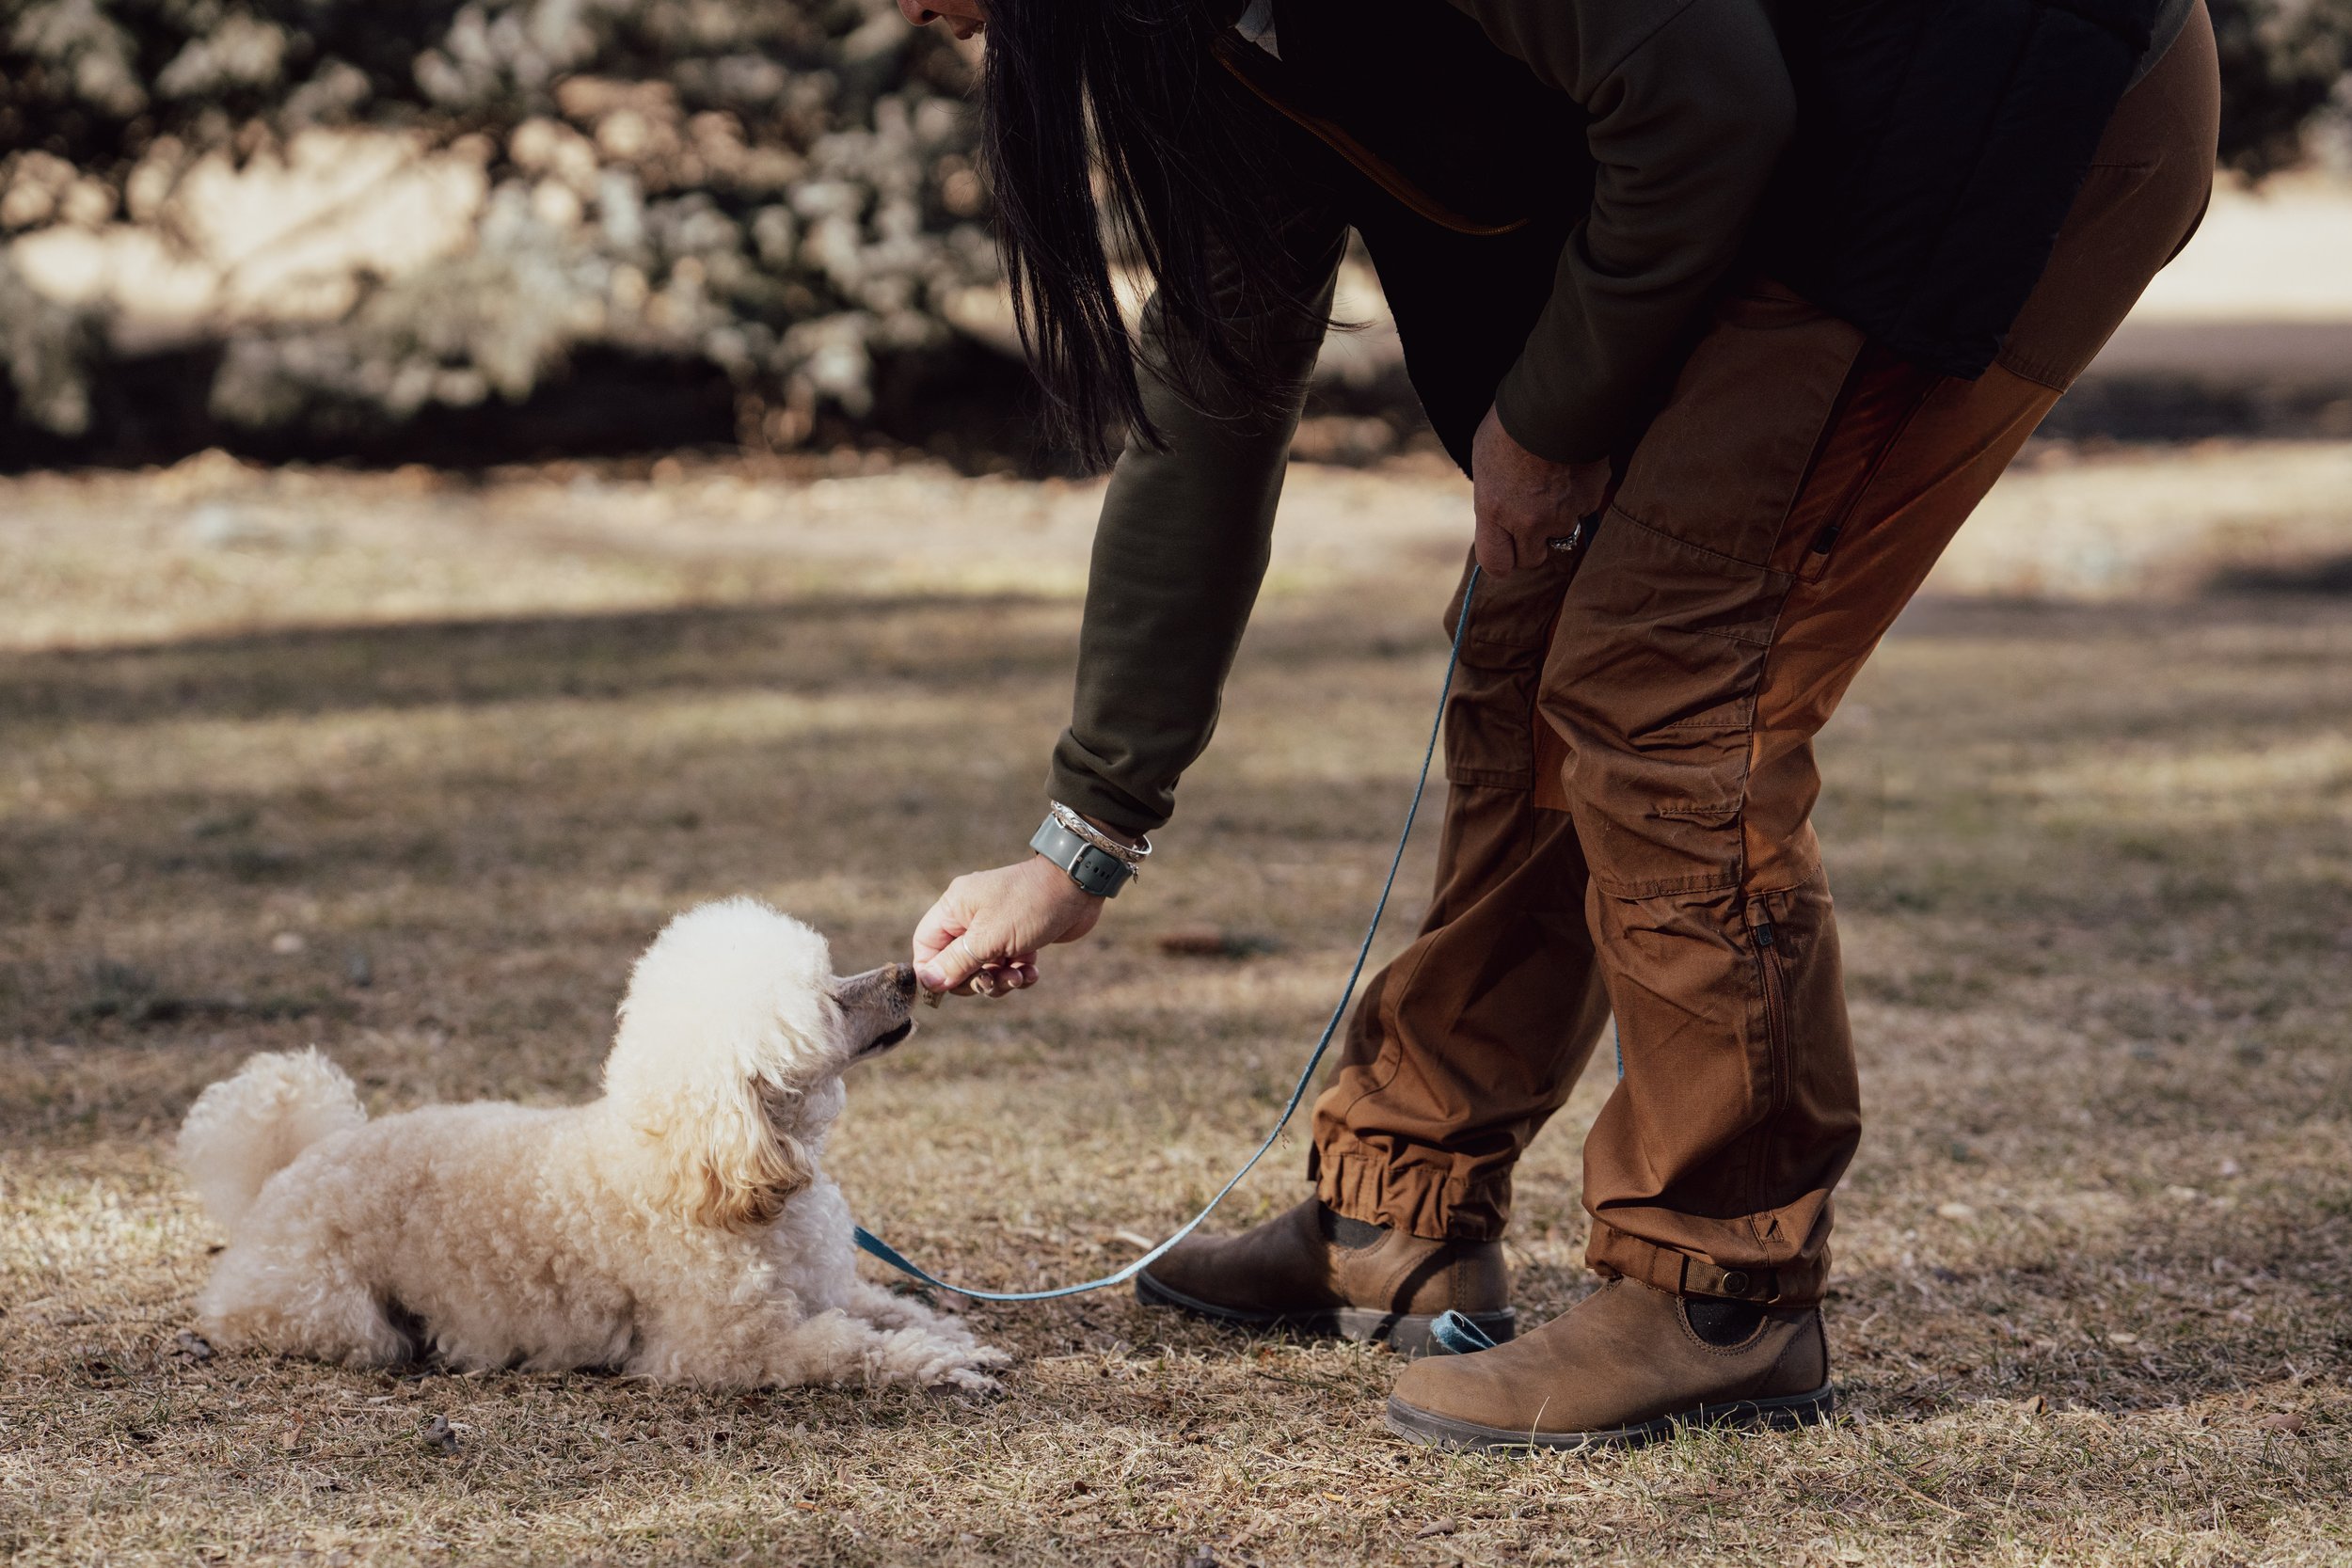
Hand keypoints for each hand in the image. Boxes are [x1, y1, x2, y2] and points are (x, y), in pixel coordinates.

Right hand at [912, 855, 1104, 996]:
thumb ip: (956, 962)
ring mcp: (996, 928)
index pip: (926, 947)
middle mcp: (971, 917)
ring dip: (1000, 980)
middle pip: (955, 964)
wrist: (1078, 887)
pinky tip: (1033, 971)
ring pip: (984, 969)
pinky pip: (1008, 966)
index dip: (934, 972)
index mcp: (954, 908)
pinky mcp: (1018, 938)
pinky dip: (1019, 973)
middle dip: (975, 980)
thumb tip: (928, 984)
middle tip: (994, 981)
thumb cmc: (1030, 905)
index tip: (950, 989)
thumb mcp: (989, 938)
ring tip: (1019, 977)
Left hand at [1471, 403, 1609, 576]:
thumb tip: (1500, 519)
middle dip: (1532, 545)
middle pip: (1532, 559)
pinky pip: (1584, 511)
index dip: (1503, 560)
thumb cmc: (1511, 425)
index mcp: (1494, 510)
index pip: (1497, 564)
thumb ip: (1494, 501)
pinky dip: (1579, 498)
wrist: (1555, 399)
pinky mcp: (1590, 500)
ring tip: (1552, 484)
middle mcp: (1528, 521)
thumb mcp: (1486, 464)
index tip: (1506, 551)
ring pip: (1563, 536)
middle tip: (1531, 519)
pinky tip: (1571, 471)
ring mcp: (1562, 514)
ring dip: (1558, 520)